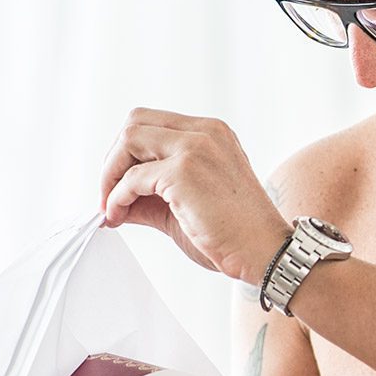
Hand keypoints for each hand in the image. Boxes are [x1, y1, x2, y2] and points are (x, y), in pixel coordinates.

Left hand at [98, 109, 292, 282]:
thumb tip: (114, 200)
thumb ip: (151, 194)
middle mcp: (205, 132)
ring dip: (110, 174)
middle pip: (135, 122)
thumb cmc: (235, 234)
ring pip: (128, 139)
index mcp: (212, 133)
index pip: (153, 123)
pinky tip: (119, 215)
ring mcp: (196, 148)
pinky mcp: (184, 172)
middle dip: (114, 159)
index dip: (127, 153)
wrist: (265, 252)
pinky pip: (132, 178)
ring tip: (112, 206)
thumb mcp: (187, 204)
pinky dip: (117, 197)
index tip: (119, 186)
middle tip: (109, 194)